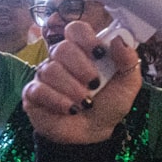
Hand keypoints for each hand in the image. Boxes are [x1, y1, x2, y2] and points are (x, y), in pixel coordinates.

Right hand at [22, 22, 141, 144]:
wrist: (95, 132)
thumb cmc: (110, 103)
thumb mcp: (128, 83)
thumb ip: (128, 60)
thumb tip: (118, 39)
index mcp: (85, 51)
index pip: (76, 29)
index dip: (85, 37)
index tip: (98, 52)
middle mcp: (62, 59)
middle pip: (62, 48)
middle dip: (81, 67)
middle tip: (94, 83)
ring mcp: (46, 76)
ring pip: (50, 70)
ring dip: (72, 88)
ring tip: (85, 102)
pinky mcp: (33, 94)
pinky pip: (37, 89)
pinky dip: (57, 101)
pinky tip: (70, 109)